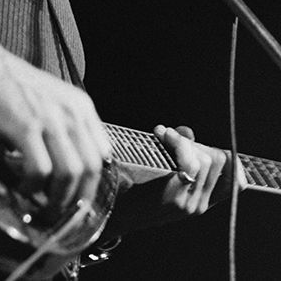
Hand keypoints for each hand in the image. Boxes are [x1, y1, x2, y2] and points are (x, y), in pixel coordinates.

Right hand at [0, 22, 111, 213]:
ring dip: (57, 197)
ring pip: (69, 173)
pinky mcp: (25, 126)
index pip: (101, 154)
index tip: (78, 197)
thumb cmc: (8, 83)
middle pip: (89, 168)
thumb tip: (65, 166)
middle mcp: (71, 112)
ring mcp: (49, 119)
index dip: (92, 182)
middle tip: (62, 211)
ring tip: (44, 205)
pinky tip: (24, 187)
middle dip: (77, 197)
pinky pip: (39, 169)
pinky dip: (33, 186)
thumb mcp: (49, 99)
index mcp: (80, 106)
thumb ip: (64, 126)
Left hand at [105, 125, 242, 234]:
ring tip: (162, 134)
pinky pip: (189, 164)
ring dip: (183, 140)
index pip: (235, 182)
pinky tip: (163, 136)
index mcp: (200, 203)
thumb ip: (178, 155)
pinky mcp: (175, 196)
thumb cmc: (131, 191)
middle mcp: (199, 205)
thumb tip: (187, 132)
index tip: (199, 144)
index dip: (226, 159)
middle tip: (170, 136)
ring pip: (205, 160)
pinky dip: (178, 144)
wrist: (111, 215)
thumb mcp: (160, 176)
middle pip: (218, 161)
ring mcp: (188, 202)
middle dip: (196, 143)